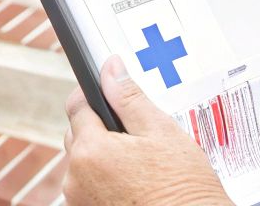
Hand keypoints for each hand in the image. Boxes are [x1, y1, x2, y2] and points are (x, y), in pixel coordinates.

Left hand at [62, 56, 230, 205]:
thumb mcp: (161, 132)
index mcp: (91, 151)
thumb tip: (110, 68)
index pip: (77, 106)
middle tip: (135, 136)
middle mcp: (76, 179)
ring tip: (138, 164)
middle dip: (100, 129)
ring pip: (82, 163)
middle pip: (78, 136)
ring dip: (101, 156)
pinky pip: (88, 186)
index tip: (108, 93)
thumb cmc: (183, 188)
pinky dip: (103, 180)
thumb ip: (129, 97)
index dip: (94, 95)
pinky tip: (132, 183)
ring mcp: (80, 200)